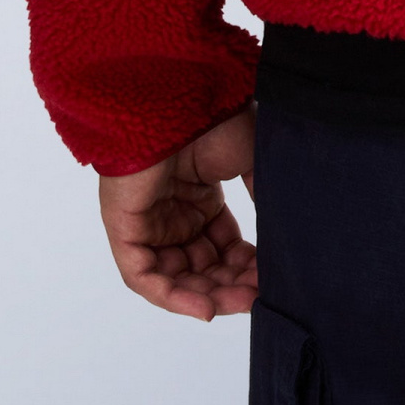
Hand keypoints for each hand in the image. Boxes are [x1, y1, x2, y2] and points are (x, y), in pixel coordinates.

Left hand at [96, 104, 258, 320]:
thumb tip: (280, 234)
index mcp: (198, 195)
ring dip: (207, 295)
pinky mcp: (124, 228)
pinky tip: (205, 307)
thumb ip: (263, 196)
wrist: (179, 98)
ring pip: (174, 277)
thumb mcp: (251, 160)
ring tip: (239, 302)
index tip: (270, 279)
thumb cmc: (214, 119)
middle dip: (230, 285)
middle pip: (201, 266)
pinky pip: (144, 276)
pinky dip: (173, 297)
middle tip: (258, 297)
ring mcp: (146, 222)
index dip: (245, 266)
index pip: (221, 246)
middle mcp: (172, 212)